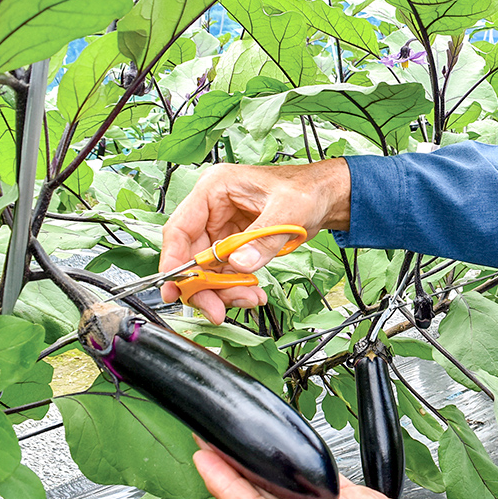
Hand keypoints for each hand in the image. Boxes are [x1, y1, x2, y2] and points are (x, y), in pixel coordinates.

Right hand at [159, 159, 350, 322]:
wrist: (324, 198)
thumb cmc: (306, 190)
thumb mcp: (288, 211)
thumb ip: (263, 240)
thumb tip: (239, 264)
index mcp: (215, 189)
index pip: (179, 229)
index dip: (173, 261)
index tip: (175, 288)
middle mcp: (213, 209)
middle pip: (191, 255)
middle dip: (203, 286)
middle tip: (216, 309)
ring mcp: (223, 228)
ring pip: (208, 269)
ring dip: (223, 290)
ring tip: (248, 298)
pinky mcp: (235, 244)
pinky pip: (226, 271)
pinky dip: (236, 286)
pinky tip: (252, 293)